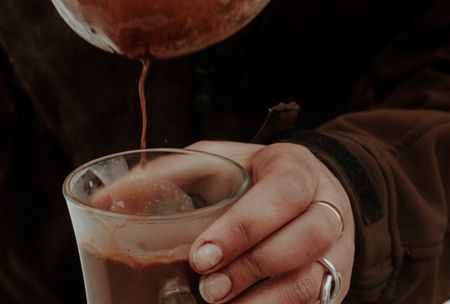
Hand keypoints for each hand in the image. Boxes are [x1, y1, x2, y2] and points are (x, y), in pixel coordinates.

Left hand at [187, 141, 354, 303]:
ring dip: (265, 301)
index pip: (282, 194)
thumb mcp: (218, 159)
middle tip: (207, 289)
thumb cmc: (252, 176)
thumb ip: (174, 172)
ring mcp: (338, 246)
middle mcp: (327, 206)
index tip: (200, 256)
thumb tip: (111, 197)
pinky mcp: (337, 280)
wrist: (307, 189)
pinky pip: (316, 303)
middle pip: (305, 238)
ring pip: (314, 279)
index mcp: (297, 168)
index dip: (243, 228)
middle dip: (252, 268)